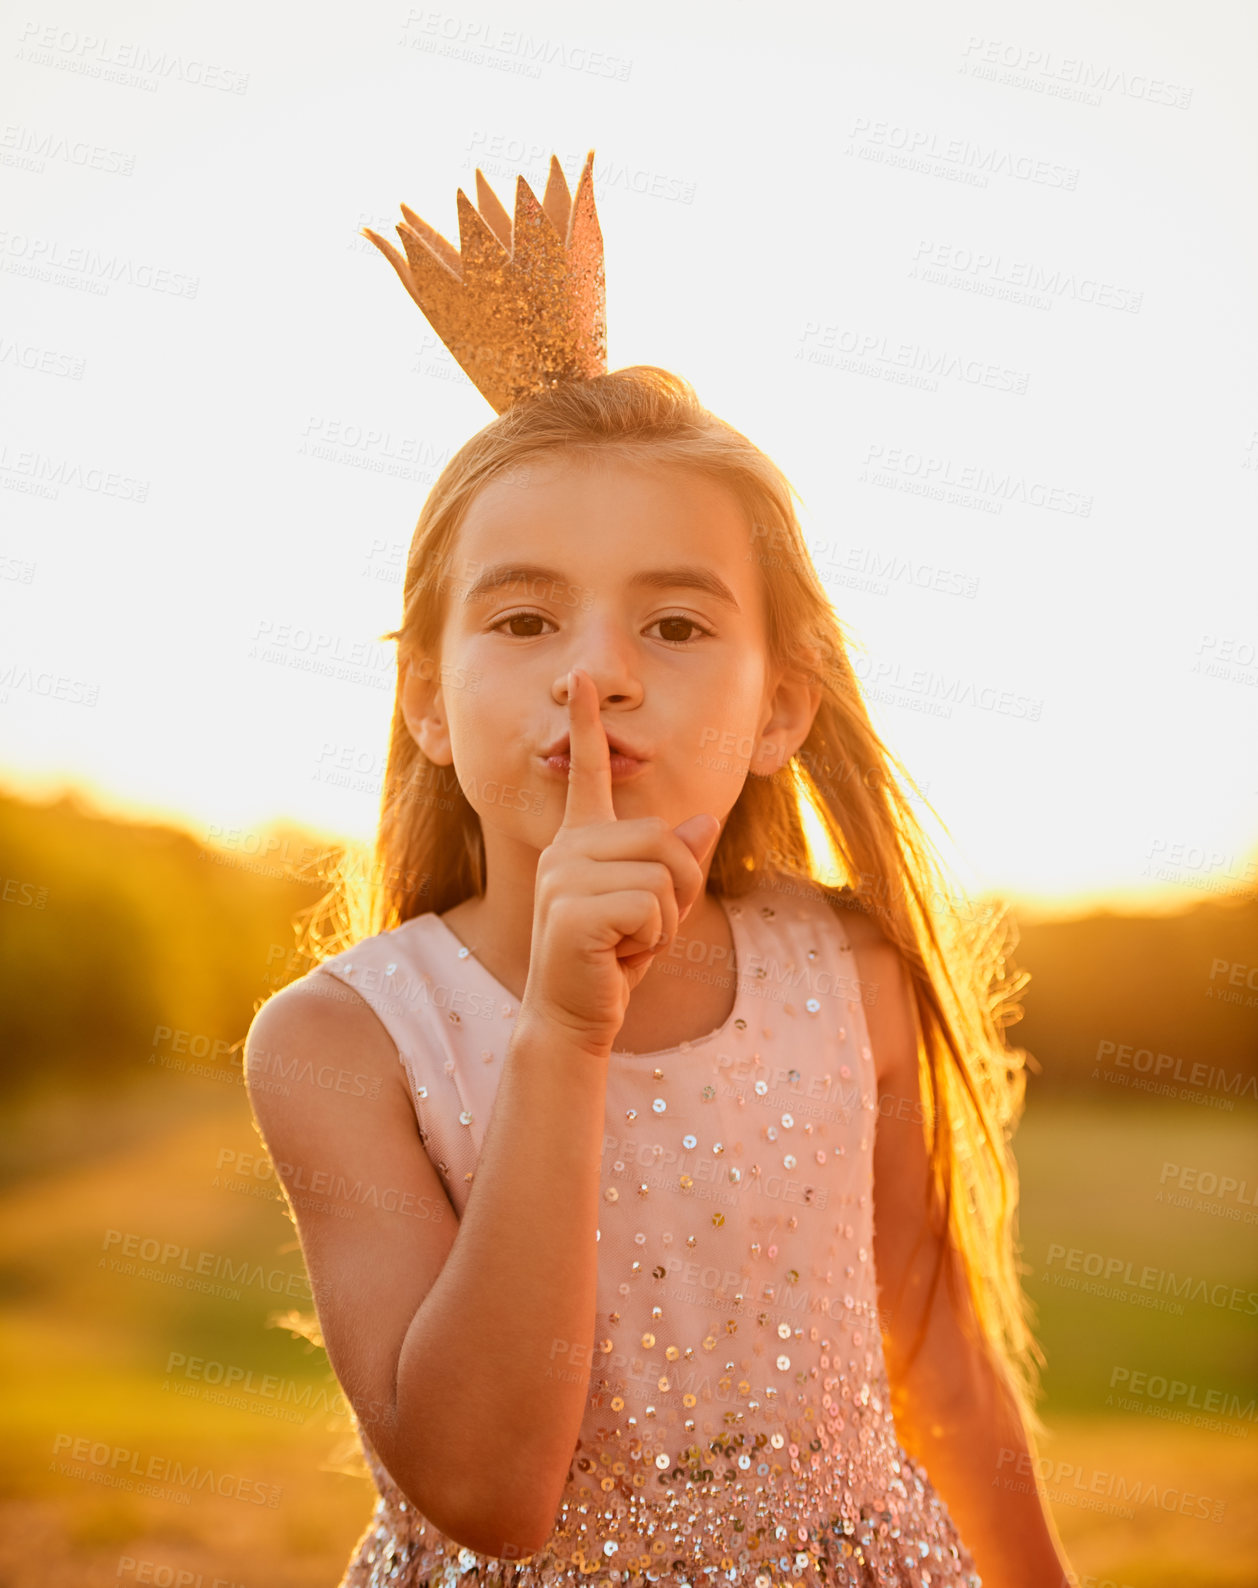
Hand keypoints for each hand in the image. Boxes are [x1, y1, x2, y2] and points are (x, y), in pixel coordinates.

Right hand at [521, 668, 721, 1055]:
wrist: (571, 1016)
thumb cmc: (611, 960)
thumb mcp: (653, 908)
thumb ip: (675, 864)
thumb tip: (703, 822)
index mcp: (580, 840)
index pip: (585, 773)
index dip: (588, 726)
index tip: (586, 682)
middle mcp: (566, 848)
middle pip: (664, 837)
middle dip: (678, 888)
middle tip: (644, 928)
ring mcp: (565, 876)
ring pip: (664, 873)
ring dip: (666, 919)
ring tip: (627, 942)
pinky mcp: (573, 909)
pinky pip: (651, 907)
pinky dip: (652, 940)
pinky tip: (618, 956)